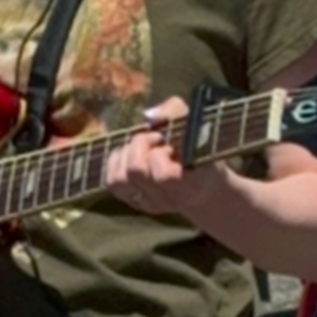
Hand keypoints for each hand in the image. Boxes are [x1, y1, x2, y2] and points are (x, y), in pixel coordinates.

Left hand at [102, 97, 229, 216]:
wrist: (204, 184)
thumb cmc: (201, 148)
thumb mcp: (198, 126)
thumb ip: (177, 113)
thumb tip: (150, 115)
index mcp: (191, 184)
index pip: (165, 176)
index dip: (159, 154)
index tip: (168, 142)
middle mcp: (169, 198)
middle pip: (136, 171)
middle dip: (141, 144)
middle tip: (156, 138)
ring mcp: (150, 203)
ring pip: (119, 179)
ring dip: (127, 154)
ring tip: (143, 147)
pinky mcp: (134, 201)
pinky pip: (112, 181)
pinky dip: (116, 161)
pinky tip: (131, 153)